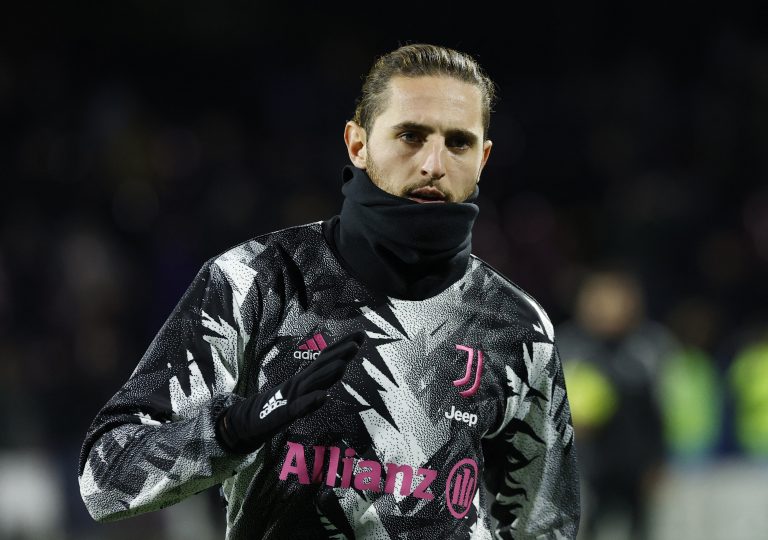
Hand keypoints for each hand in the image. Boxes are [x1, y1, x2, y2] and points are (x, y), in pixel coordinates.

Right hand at [215, 330, 365, 452]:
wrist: (248, 420)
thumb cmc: (280, 405)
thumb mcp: (304, 392)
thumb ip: (320, 381)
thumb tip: (340, 369)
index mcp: (306, 377)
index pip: (327, 358)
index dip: (343, 346)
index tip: (361, 335)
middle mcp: (300, 382)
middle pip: (321, 365)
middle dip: (340, 353)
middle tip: (358, 341)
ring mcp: (292, 396)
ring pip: (312, 382)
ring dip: (328, 373)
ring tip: (344, 364)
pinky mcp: (284, 413)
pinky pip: (299, 407)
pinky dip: (311, 401)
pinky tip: (323, 397)